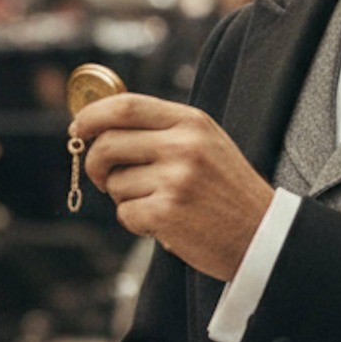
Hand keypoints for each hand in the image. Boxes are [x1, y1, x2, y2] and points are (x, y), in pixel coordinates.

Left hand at [77, 93, 273, 279]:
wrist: (263, 235)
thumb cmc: (227, 191)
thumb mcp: (205, 143)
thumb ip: (161, 129)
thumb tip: (101, 124)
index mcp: (191, 122)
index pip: (125, 106)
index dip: (91, 115)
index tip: (77, 128)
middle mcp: (183, 146)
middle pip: (108, 144)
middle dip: (94, 163)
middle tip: (101, 176)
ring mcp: (175, 180)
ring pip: (114, 183)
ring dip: (124, 197)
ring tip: (159, 203)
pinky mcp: (167, 213)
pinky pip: (125, 213)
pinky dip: (137, 221)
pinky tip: (165, 222)